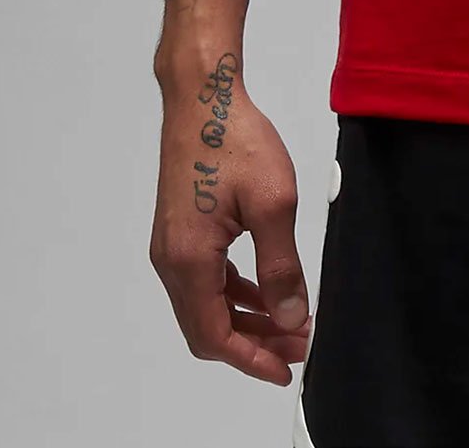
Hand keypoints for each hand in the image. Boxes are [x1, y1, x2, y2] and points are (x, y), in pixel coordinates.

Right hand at [149, 62, 310, 384]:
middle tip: (297, 345)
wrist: (204, 99)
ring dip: (246, 318)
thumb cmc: (235, 141)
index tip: (285, 370)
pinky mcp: (181, 231)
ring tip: (290, 320)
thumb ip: (281, 267)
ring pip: (207, 305)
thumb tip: (290, 316)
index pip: (215, 336)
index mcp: (188, 260)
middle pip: (208, 327)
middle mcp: (171, 261)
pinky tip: (265, 289)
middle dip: (253, 343)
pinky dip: (235, 293)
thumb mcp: (273, 204)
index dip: (251, 359)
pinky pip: (206, 279)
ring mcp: (172, 246)